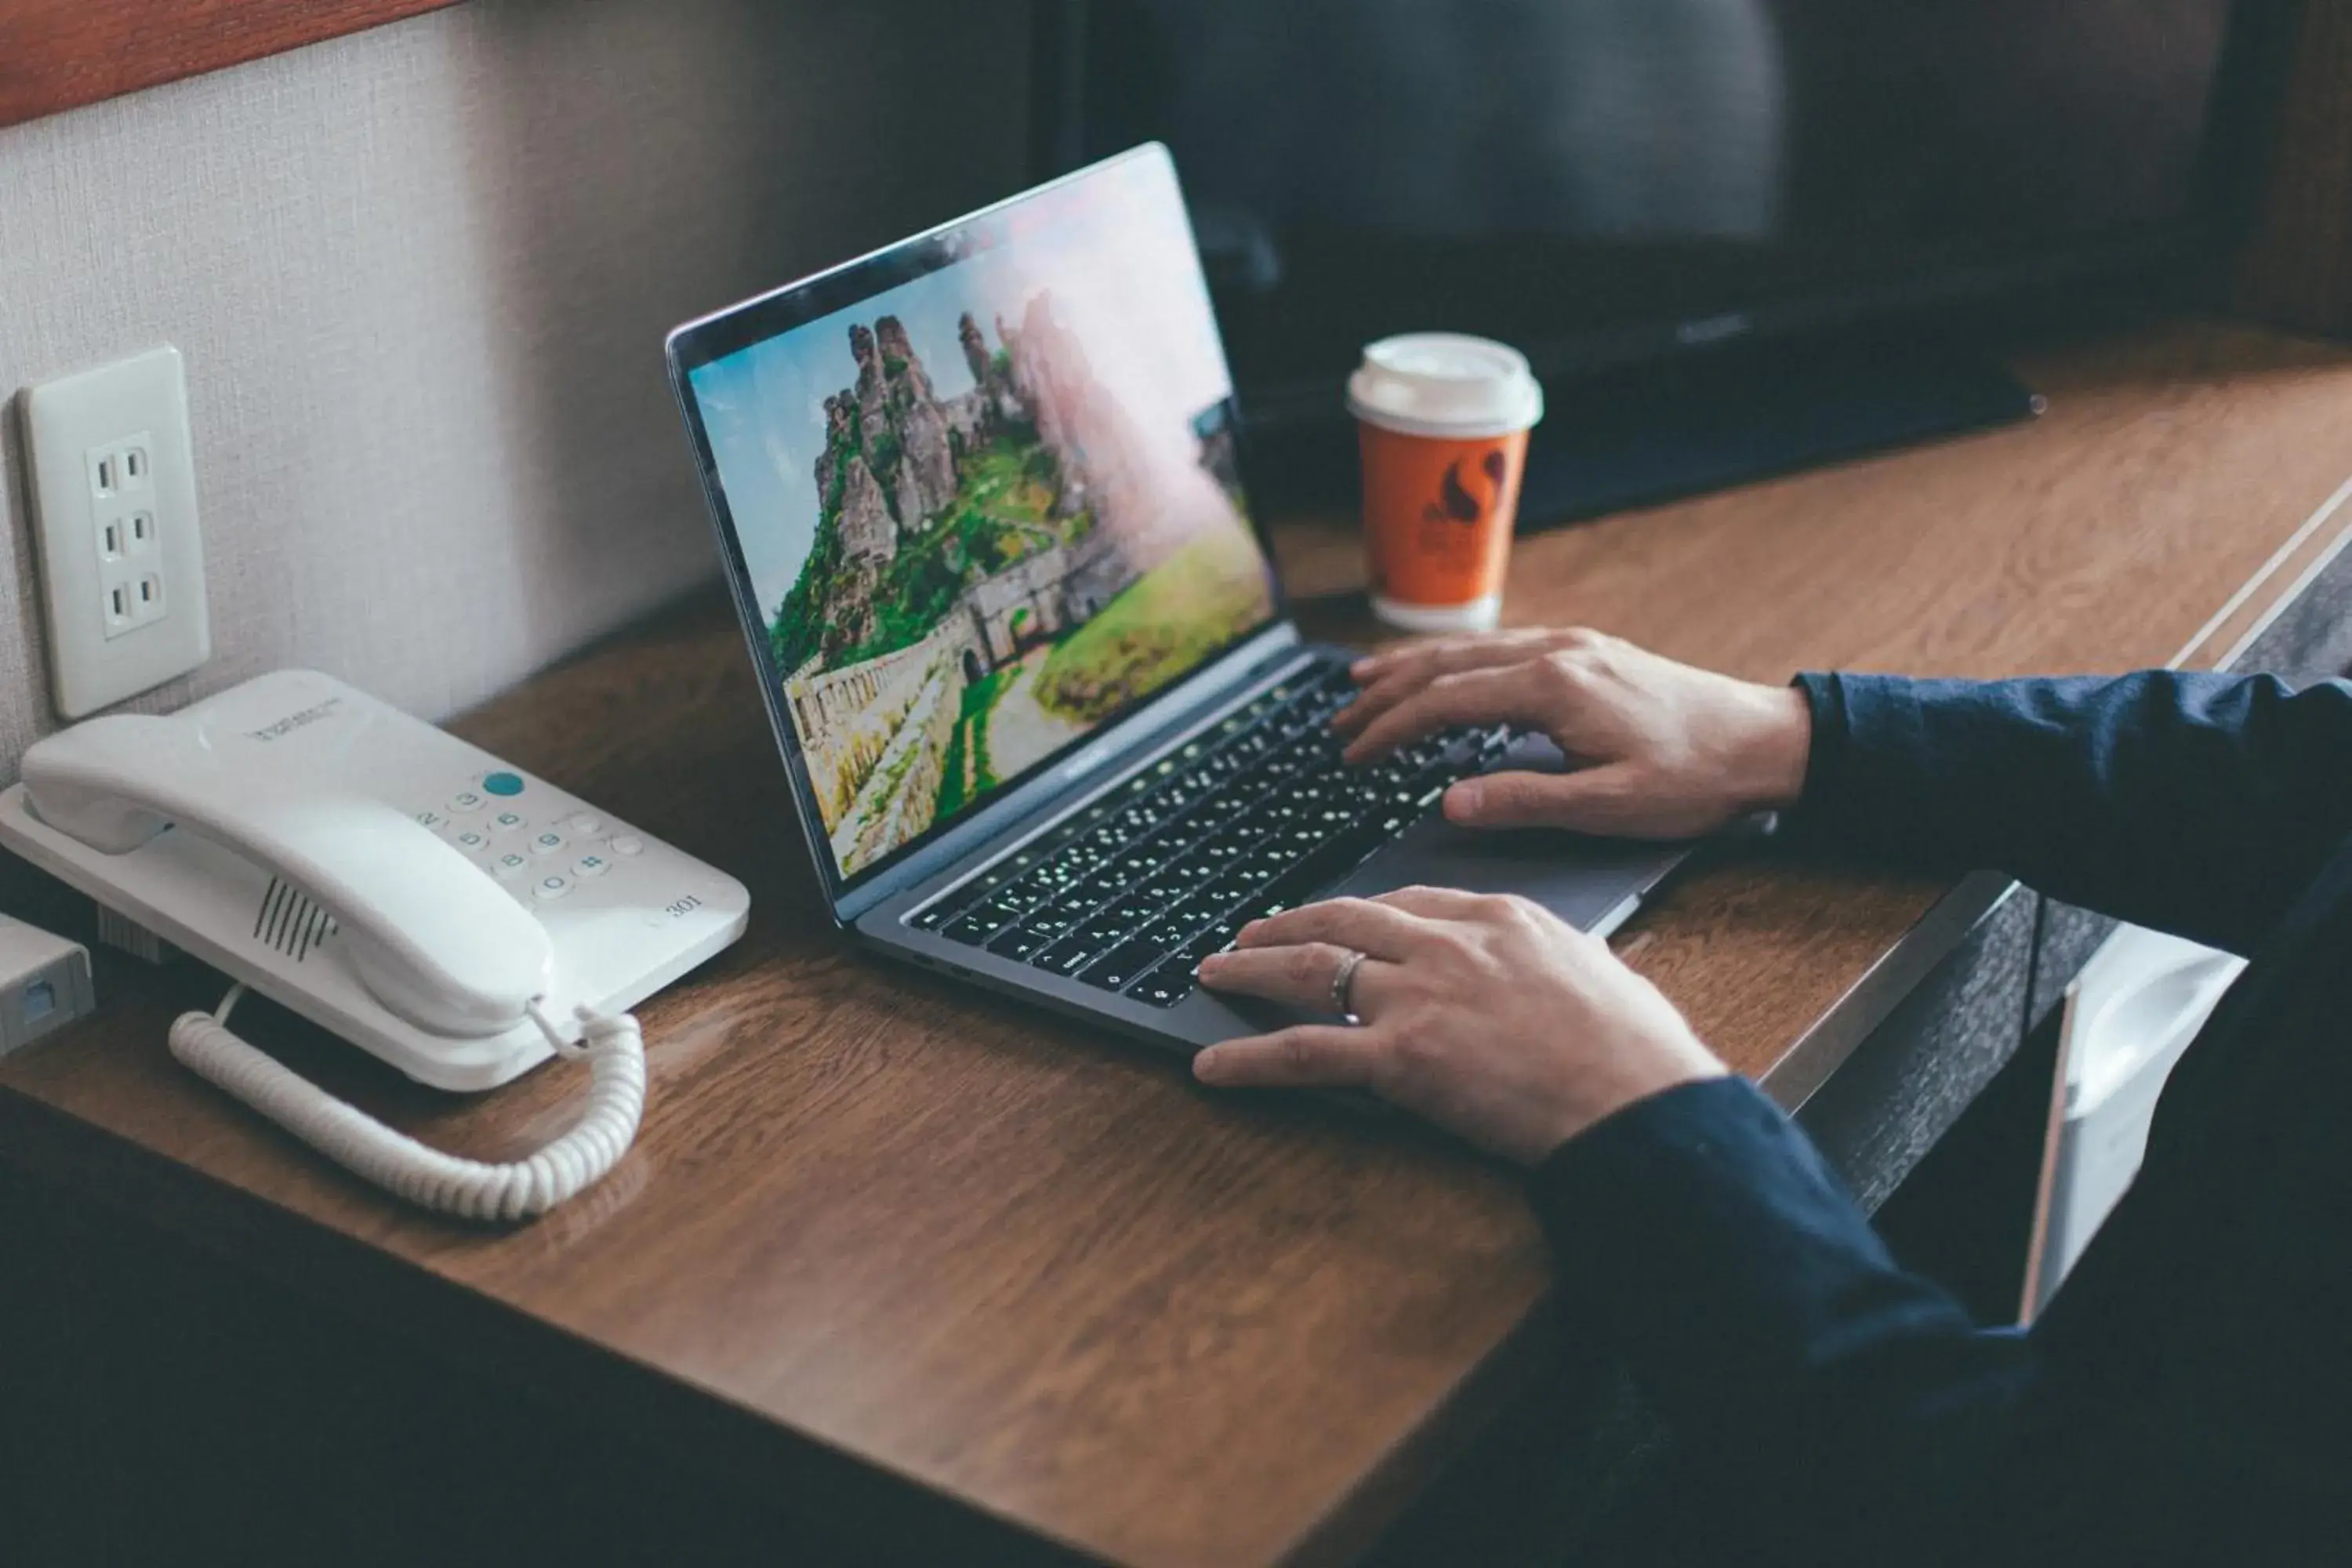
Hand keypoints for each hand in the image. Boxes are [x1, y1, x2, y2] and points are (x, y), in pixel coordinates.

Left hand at [1194, 887, 1725, 1164]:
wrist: (1641, 1102)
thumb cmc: (1638, 1055)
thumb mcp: (1599, 975)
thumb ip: (1554, 964)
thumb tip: (1552, 973)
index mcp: (1501, 917)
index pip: (1409, 902)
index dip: (1359, 913)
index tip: (1335, 919)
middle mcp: (1449, 944)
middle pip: (1344, 920)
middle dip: (1288, 925)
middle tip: (1250, 934)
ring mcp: (1419, 996)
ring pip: (1310, 969)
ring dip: (1252, 970)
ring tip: (1214, 973)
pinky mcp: (1400, 1058)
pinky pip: (1303, 1052)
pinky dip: (1249, 1059)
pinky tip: (1214, 1065)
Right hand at [1333, 628, 1810, 838]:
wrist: (1765, 742)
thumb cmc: (1696, 779)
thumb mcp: (1609, 807)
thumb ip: (1525, 801)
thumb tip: (1451, 803)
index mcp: (1554, 688)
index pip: (1446, 702)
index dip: (1391, 729)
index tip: (1354, 755)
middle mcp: (1557, 653)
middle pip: (1446, 665)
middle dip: (1385, 692)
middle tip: (1338, 720)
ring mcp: (1573, 646)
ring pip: (1471, 648)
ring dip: (1412, 667)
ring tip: (1364, 684)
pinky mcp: (1587, 651)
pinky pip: (1501, 646)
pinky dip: (1456, 659)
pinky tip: (1442, 671)